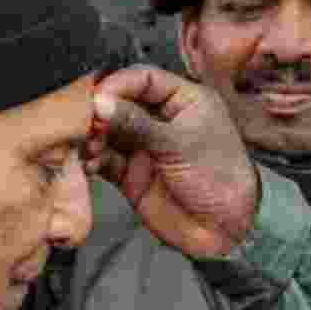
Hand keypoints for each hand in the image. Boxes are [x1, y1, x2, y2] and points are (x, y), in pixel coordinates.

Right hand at [85, 66, 259, 257]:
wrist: (225, 229)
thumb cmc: (219, 177)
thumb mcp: (179, 144)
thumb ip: (137, 123)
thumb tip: (99, 103)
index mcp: (185, 100)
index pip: (144, 79)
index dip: (118, 84)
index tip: (96, 96)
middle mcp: (162, 119)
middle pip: (121, 104)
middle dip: (101, 112)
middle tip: (85, 123)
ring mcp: (146, 147)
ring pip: (109, 132)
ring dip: (94, 137)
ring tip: (89, 146)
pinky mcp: (132, 174)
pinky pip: (106, 160)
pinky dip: (95, 160)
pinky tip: (90, 163)